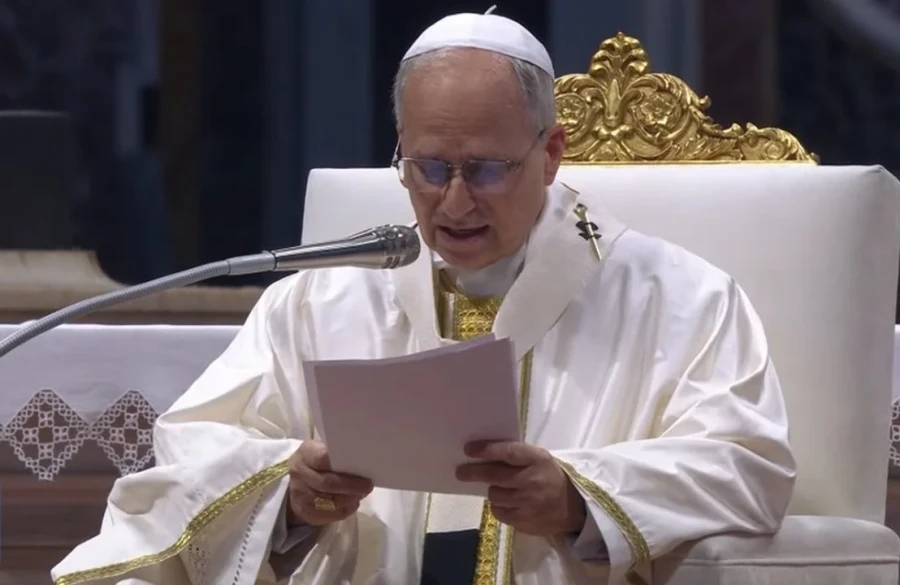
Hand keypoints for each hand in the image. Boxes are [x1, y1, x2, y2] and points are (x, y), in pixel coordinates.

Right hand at [287, 440, 373, 526]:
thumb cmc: (314, 462)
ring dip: (350, 499)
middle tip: (367, 485)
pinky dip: (345, 510)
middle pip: (328, 483)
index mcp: (305, 454)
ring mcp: (301, 496)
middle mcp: (300, 475)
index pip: (322, 458)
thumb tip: (360, 455)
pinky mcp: (306, 513)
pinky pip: (330, 515)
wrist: (294, 482)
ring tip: (361, 494)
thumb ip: (335, 452)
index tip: (360, 464)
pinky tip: (353, 503)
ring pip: (330, 502)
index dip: (341, 461)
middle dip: (351, 486)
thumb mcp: (319, 449)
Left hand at [456, 441, 585, 537]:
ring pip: (495, 494)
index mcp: (538, 459)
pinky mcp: (525, 521)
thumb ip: (517, 456)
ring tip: (499, 488)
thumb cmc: (550, 476)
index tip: (469, 450)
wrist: (573, 507)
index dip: (487, 450)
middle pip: (495, 475)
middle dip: (474, 472)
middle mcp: (533, 480)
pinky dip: (499, 506)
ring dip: (493, 490)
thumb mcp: (540, 459)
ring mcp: (529, 503)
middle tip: (460, 471)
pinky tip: (507, 502)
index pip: (508, 452)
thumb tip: (483, 454)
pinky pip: (499, 512)